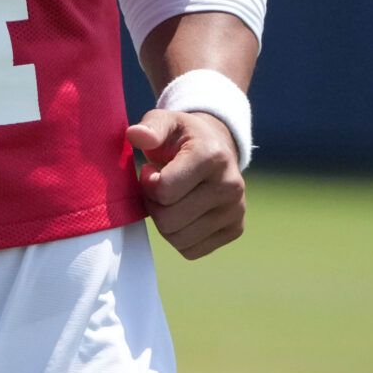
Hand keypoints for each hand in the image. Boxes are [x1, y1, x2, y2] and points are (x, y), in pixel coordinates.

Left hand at [127, 109, 246, 259]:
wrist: (216, 149)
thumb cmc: (182, 137)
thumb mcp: (165, 121)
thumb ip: (150, 126)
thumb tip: (136, 136)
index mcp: (212, 156)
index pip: (164, 191)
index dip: (148, 184)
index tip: (151, 171)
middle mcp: (231, 185)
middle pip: (168, 220)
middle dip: (154, 206)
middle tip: (158, 188)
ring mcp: (236, 210)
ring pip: (178, 240)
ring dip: (164, 223)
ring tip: (170, 199)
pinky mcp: (235, 229)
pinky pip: (191, 251)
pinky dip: (178, 237)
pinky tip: (183, 213)